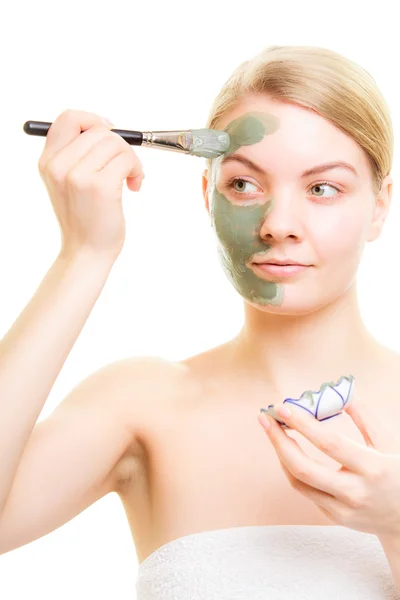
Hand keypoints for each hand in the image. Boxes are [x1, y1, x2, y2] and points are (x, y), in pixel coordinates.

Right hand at [38, 109, 144, 258]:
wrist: (87, 251)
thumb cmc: (85, 219)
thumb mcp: (68, 183)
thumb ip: (77, 155)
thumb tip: (107, 129)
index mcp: (48, 161)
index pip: (68, 118)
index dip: (93, 120)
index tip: (110, 134)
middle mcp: (58, 166)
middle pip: (99, 130)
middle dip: (120, 146)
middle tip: (125, 167)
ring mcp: (78, 176)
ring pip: (116, 143)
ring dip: (131, 159)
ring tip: (130, 179)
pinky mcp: (100, 186)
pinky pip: (127, 160)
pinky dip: (137, 170)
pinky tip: (134, 186)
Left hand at [258, 398, 399, 540]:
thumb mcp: (390, 443)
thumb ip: (365, 418)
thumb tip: (342, 392)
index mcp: (372, 468)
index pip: (329, 444)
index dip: (303, 424)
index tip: (283, 407)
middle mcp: (355, 492)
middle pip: (303, 468)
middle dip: (278, 441)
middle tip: (265, 418)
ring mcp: (342, 509)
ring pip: (298, 482)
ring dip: (280, 454)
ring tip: (273, 431)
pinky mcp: (334, 518)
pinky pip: (305, 491)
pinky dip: (293, 468)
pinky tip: (289, 450)